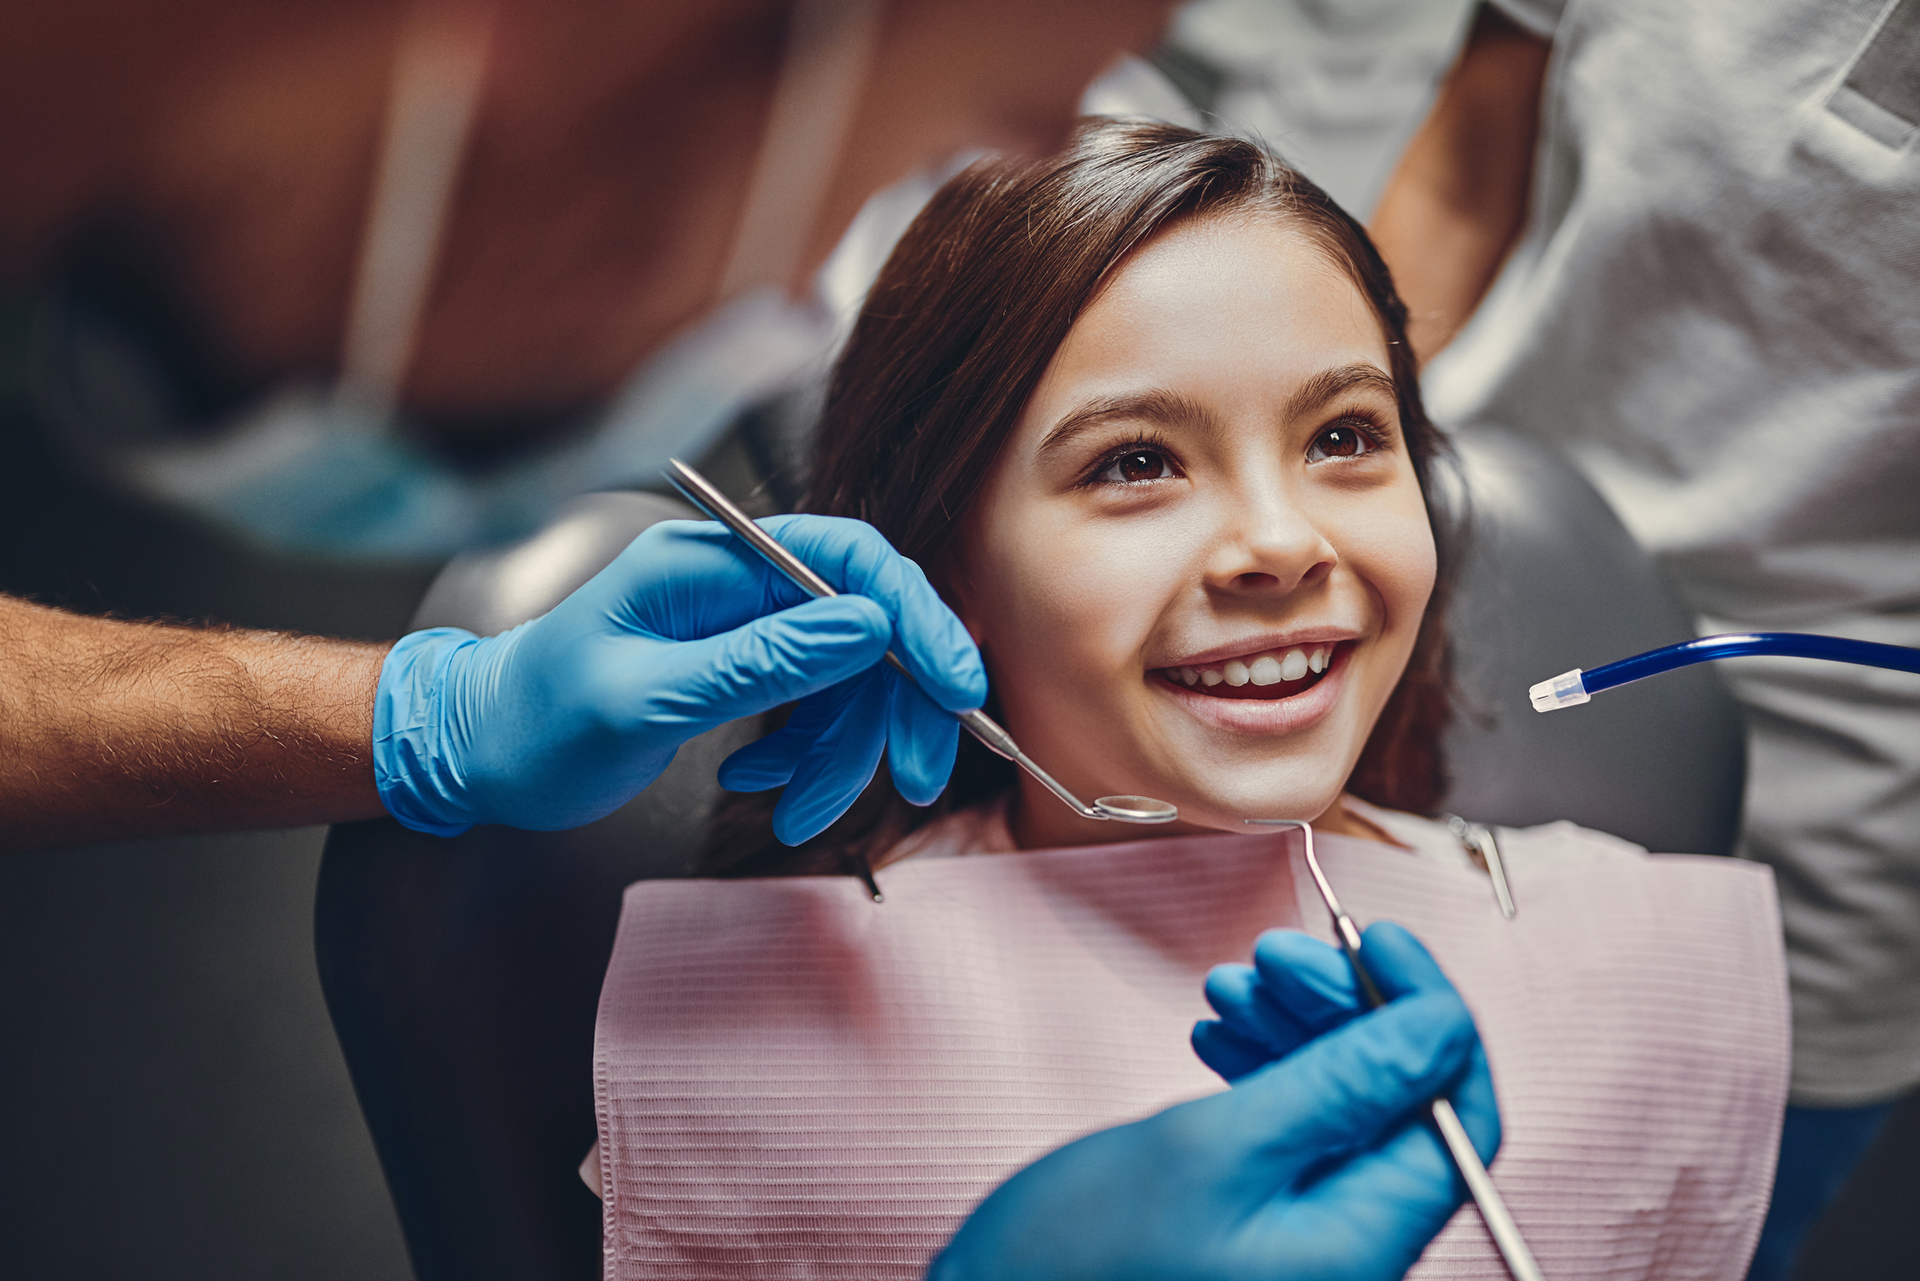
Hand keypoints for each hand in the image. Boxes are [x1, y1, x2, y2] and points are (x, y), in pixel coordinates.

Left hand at [372, 515, 984, 838]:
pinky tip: (762, 787)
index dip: (915, 616)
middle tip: (908, 779)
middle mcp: (734, 583)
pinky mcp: (742, 669)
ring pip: (845, 678)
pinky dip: (805, 758)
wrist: (477, 754)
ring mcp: (741, 626)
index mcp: (708, 563)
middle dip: (892, 706)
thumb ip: (759, 660)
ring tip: (799, 815)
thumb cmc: (536, 722)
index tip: (957, 685)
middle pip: (863, 625)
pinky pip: (811, 708)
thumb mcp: (646, 697)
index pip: (847, 558)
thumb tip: (867, 625)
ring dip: (842, 753)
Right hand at [929, 922, 1497, 1280]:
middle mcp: (1349, 1245)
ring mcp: (1304, 1235)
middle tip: (1274, 951)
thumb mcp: (1210, 1150)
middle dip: (1344, 1007)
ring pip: (1341, 1103)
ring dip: (1297, 1028)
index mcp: (1362, 1243)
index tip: (1375, 938)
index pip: (1453, 1113)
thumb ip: (1337, 1087)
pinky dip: (1264, 1068)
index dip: (1427, 1014)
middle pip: (1396, 1098)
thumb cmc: (1079, 1260)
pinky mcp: (1259, 1221)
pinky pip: (1293, 1128)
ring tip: (1230, 983)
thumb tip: (1440, 1027)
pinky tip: (1217, 1033)